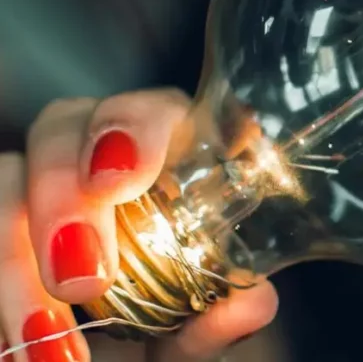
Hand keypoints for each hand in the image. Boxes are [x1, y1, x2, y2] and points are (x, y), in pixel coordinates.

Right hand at [0, 89, 278, 360]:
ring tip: (43, 333)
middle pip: (60, 131)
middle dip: (62, 199)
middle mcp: (92, 152)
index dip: (133, 130)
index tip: (121, 181)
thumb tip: (251, 305)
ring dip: (15, 260)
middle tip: (82, 278)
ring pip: (4, 182)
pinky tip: (13, 346)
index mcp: (166, 153)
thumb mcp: (193, 323)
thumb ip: (220, 312)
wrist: (109, 352)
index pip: (151, 111)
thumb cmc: (164, 321)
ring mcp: (33, 183)